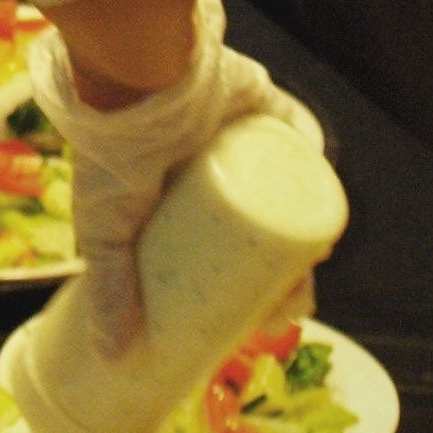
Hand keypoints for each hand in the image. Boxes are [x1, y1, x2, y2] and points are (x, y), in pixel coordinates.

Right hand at [29, 0, 314, 357]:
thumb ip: (108, 288)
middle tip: (292, 306)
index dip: (244, 290)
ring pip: (283, 188)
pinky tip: (326, 198)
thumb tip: (113, 360)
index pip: (220, 252)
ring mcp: (237, 131)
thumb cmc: (114, 152)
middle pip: (260, 228)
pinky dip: (313, 157)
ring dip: (305, 226)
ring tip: (316, 265)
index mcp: (173, 195)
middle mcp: (209, 165)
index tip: (258, 323)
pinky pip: (295, 130)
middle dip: (283, 272)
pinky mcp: (258, 99)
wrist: (132, 73)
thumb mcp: (106, 228)